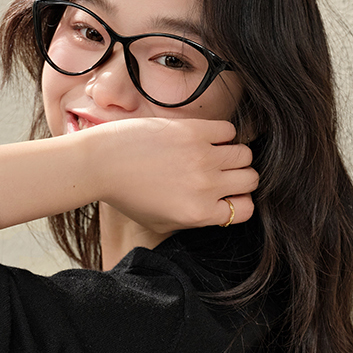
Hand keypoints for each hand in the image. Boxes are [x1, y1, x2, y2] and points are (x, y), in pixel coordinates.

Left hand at [87, 118, 256, 232]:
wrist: (102, 165)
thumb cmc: (128, 196)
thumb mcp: (162, 223)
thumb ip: (195, 221)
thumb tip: (220, 209)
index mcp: (199, 214)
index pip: (246, 209)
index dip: (239, 201)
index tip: (227, 194)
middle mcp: (206, 187)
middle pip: (250, 179)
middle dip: (239, 177)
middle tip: (222, 172)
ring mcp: (201, 157)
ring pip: (245, 154)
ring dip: (233, 154)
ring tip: (215, 154)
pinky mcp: (193, 131)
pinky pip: (228, 130)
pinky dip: (223, 134)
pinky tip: (205, 139)